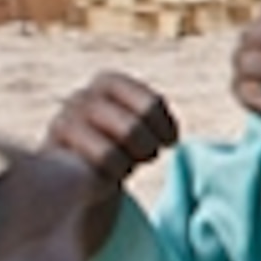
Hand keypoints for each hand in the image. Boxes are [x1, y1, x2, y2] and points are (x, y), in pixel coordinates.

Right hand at [43, 70, 178, 249]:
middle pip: (136, 126)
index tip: (169, 142)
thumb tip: (207, 89)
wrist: (78, 178)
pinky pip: (97, 163)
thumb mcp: (143, 123)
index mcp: (108, 81)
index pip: (152, 104)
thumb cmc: (123, 148)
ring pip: (115, 147)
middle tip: (144, 155)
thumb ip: (155, 110)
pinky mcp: (53, 149)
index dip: (166, 128)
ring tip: (123, 164)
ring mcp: (63, 120)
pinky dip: (109, 174)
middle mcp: (82, 95)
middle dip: (146, 148)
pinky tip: (103, 175)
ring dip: (128, 162)